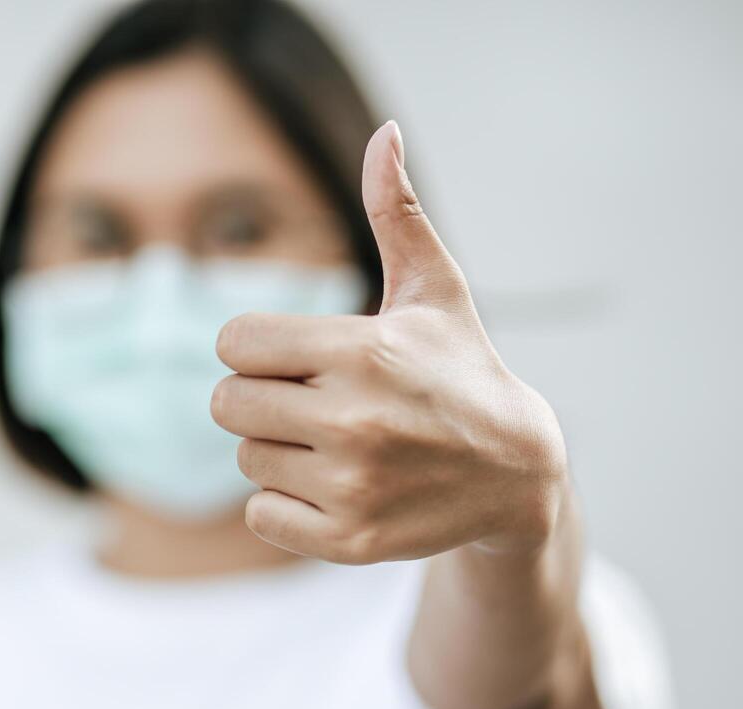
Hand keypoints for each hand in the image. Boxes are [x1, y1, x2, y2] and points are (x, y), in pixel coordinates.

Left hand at [209, 120, 567, 563]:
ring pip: (246, 460)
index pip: (234, 343)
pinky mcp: (350, 540)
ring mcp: (352, 486)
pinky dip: (287, 505)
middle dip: (260, 399)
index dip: (258, 348)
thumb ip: (397, 214)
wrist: (516, 474)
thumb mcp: (435, 290)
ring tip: (340, 445)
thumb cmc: (460, 369)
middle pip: (226, 404)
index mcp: (361, 350)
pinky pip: (261, 515)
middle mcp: (353, 420)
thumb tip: (385, 134)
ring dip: (279, 451)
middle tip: (313, 403)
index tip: (299, 357)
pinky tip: (338, 487)